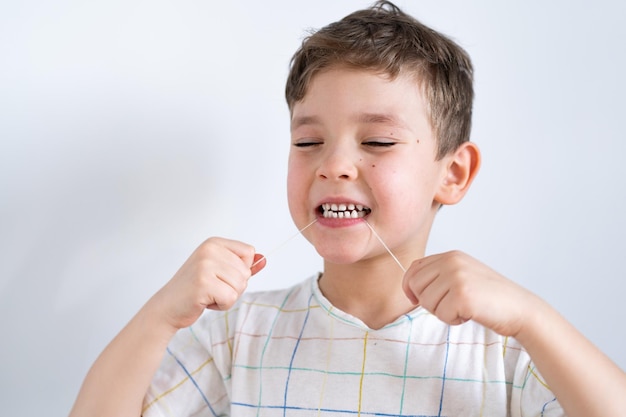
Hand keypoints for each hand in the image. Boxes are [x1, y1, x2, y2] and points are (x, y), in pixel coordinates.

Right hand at [148, 237, 265, 331]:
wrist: (167, 306)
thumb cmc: (195, 289)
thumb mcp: (220, 272)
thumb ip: (243, 266)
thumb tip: (264, 259)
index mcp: (214, 243)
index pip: (249, 252)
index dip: (241, 270)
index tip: (221, 275)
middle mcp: (209, 250)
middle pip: (246, 272)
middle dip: (234, 286)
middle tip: (212, 288)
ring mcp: (205, 266)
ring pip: (240, 286)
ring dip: (227, 297)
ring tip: (208, 294)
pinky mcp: (203, 283)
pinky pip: (230, 298)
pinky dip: (221, 305)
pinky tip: (205, 301)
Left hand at [402, 250, 540, 337]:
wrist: (519, 308)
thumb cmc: (489, 298)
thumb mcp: (461, 276)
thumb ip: (438, 275)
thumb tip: (409, 287)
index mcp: (450, 256)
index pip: (413, 268)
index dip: (410, 286)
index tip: (416, 299)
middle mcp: (452, 262)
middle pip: (415, 286)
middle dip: (427, 302)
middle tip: (450, 305)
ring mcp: (456, 277)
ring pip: (426, 302)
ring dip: (442, 312)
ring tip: (464, 308)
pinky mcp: (462, 295)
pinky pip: (441, 315)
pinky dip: (454, 320)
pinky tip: (470, 314)